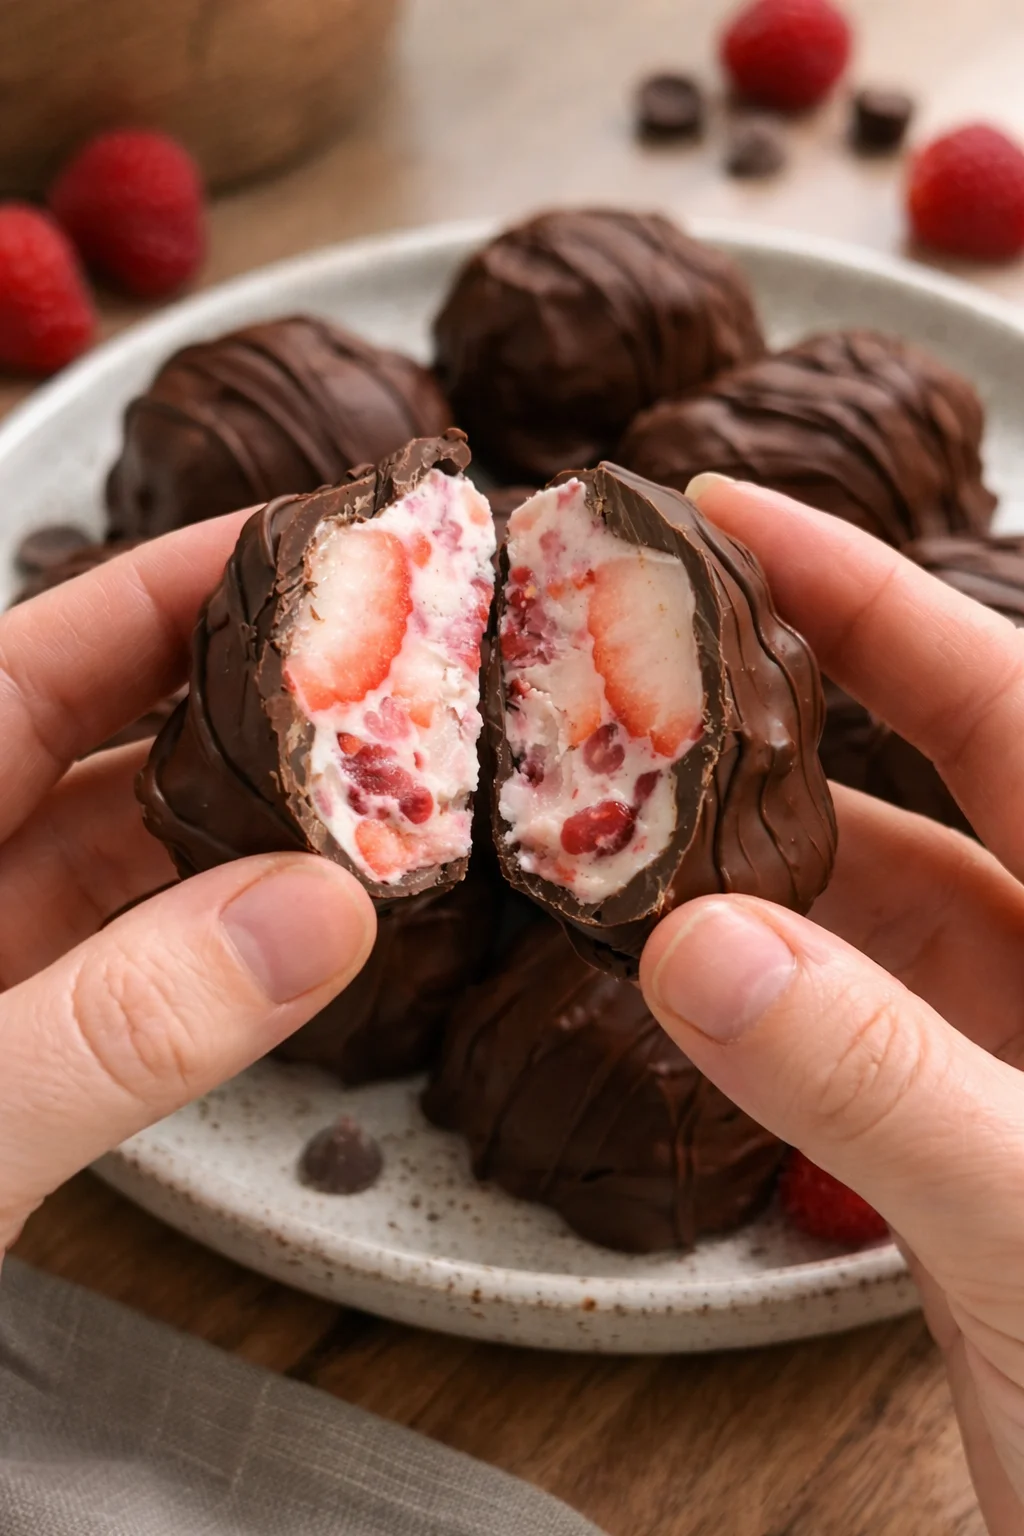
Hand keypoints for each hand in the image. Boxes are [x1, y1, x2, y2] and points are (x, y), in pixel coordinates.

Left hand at [0, 519, 375, 1255]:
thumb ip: (114, 1028)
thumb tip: (317, 919)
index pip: (33, 661)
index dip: (173, 586)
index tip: (309, 541)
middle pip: (102, 746)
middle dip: (249, 702)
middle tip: (392, 666)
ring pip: (132, 864)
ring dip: (257, 834)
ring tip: (384, 791)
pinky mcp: (5, 1061)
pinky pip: (137, 972)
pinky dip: (225, 948)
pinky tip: (311, 926)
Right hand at [638, 475, 1023, 1534]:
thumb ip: (875, 1078)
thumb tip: (695, 949)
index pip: (997, 693)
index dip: (861, 588)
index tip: (720, 508)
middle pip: (918, 778)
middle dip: (771, 711)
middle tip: (629, 648)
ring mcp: (1020, 1046)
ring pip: (866, 902)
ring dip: (741, 862)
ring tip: (610, 806)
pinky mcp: (962, 1128)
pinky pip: (839, 1012)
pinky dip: (750, 981)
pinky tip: (667, 958)